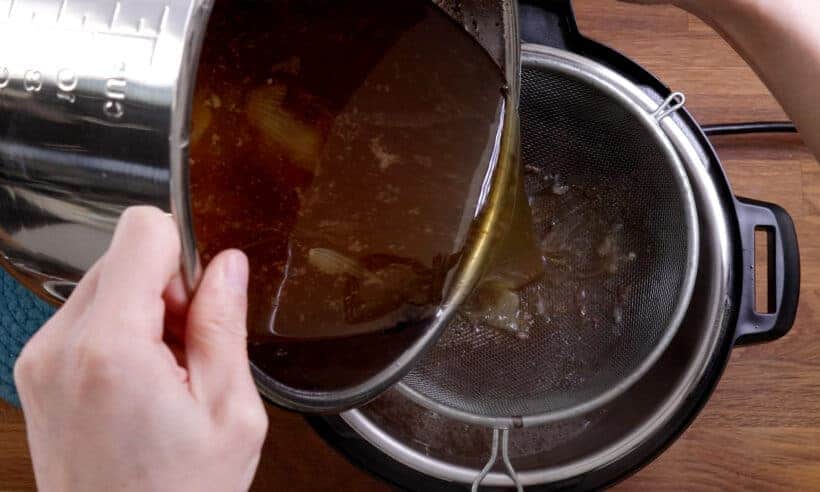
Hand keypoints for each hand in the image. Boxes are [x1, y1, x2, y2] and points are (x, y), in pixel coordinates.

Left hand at [14, 206, 267, 491]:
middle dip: (166, 286)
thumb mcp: (229, 413)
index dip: (185, 254)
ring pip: (105, 282)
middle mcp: (60, 346)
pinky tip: (142, 381)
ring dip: (144, 310)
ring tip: (165, 372)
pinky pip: (87, 315)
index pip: (142, 230)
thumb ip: (224, 326)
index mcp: (111, 348)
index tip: (202, 299)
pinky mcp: (37, 371)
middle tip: (188, 349)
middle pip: (122, 253)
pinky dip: (120, 331)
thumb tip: (229, 265)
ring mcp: (40, 359)